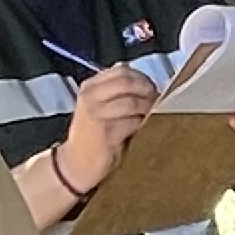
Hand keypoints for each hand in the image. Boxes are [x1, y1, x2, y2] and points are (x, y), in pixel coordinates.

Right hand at [52, 60, 160, 191]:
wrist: (77, 163)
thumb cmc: (93, 135)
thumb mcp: (98, 106)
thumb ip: (114, 90)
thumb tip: (139, 76)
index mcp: (90, 87)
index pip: (122, 70)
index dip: (142, 77)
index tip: (152, 88)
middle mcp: (90, 97)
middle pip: (128, 82)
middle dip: (148, 90)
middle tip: (158, 100)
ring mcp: (97, 115)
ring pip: (132, 102)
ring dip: (148, 108)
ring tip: (153, 115)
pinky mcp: (106, 133)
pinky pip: (133, 122)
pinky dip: (143, 124)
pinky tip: (146, 128)